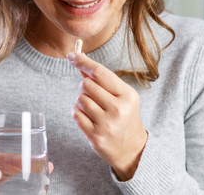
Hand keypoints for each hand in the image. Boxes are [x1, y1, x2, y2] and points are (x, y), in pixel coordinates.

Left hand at [67, 52, 147, 180]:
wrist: (131, 148)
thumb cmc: (125, 116)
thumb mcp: (121, 96)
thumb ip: (102, 80)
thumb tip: (81, 62)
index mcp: (127, 95)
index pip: (100, 73)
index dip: (83, 62)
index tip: (71, 55)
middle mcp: (118, 109)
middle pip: (86, 85)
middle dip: (85, 86)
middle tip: (93, 94)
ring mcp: (106, 124)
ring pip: (80, 99)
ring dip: (82, 101)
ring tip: (94, 109)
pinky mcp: (95, 136)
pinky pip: (75, 114)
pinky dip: (78, 113)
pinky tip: (89, 118)